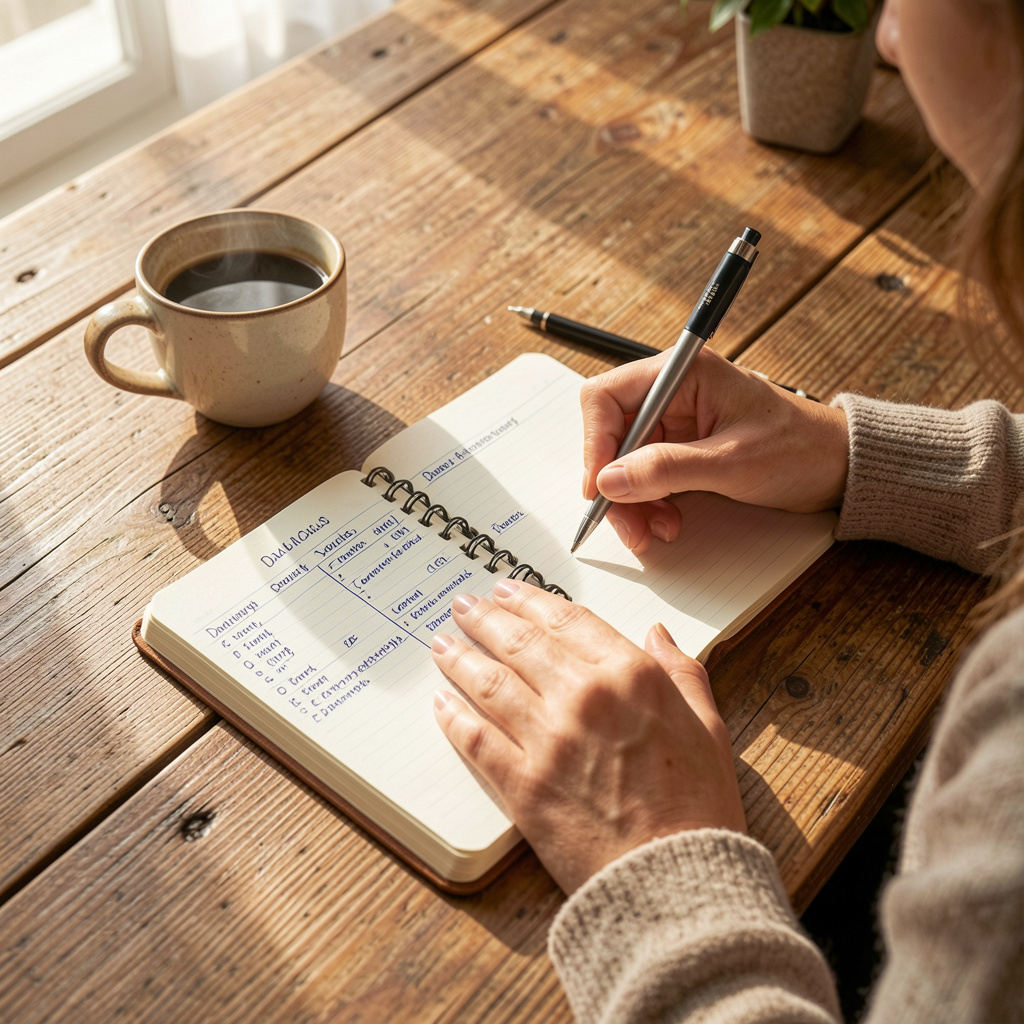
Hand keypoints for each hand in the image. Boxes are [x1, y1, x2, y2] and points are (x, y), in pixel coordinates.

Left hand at [431, 580, 746, 893]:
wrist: (678, 882)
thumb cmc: (699, 808)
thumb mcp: (709, 727)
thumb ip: (682, 671)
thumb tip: (657, 634)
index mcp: (632, 676)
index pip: (568, 620)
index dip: (532, 600)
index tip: (509, 590)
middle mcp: (584, 697)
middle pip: (520, 643)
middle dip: (486, 619)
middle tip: (465, 606)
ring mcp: (548, 740)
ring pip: (490, 683)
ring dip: (460, 658)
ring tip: (443, 643)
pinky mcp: (522, 784)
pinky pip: (476, 740)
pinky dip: (454, 716)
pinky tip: (442, 702)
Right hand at [581, 347, 848, 552]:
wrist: (839, 468)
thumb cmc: (800, 449)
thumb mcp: (731, 463)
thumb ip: (666, 469)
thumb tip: (610, 480)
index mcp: (684, 374)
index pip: (607, 397)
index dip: (596, 443)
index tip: (599, 486)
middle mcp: (674, 393)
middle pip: (612, 435)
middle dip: (615, 483)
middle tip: (628, 524)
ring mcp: (677, 422)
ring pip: (625, 462)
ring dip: (632, 501)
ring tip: (655, 530)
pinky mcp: (682, 449)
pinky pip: (646, 477)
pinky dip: (649, 504)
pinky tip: (667, 522)